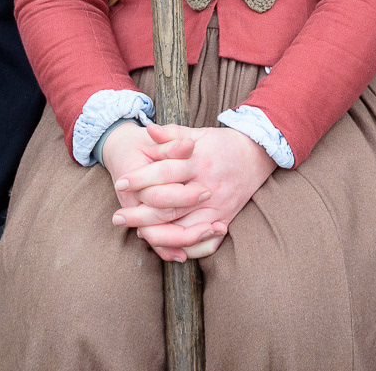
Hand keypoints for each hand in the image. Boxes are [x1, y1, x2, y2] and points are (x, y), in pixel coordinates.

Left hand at [114, 125, 276, 261]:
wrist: (257, 155)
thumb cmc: (222, 143)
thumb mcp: (198, 133)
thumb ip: (173, 134)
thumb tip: (149, 129)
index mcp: (198, 161)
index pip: (165, 172)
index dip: (141, 178)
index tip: (121, 183)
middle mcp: (207, 186)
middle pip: (170, 206)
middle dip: (141, 214)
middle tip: (118, 217)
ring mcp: (217, 206)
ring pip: (184, 229)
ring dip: (159, 235)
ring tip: (138, 234)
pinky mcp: (225, 219)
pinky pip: (203, 241)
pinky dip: (184, 247)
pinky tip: (166, 245)